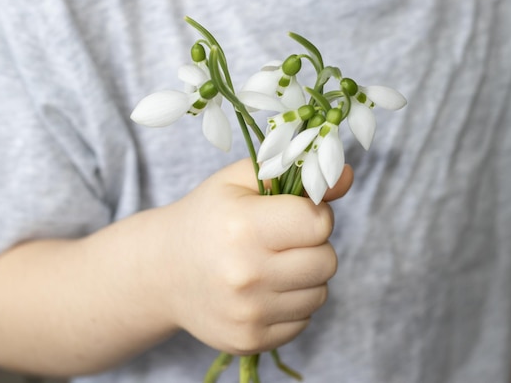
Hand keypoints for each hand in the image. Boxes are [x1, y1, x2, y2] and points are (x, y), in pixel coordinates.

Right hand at [158, 159, 352, 354]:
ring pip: (320, 293)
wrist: (163, 271)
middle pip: (327, 261)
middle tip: (283, 240)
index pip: (319, 223)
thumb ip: (295, 171)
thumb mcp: (241, 181)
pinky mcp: (249, 340)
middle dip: (313, 247)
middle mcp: (245, 274)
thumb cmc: (208, 217)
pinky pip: (303, 321)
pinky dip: (291, 304)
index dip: (313, 214)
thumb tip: (348, 174)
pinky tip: (264, 290)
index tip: (293, 213)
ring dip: (305, 277)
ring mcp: (247, 313)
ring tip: (272, 265)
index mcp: (243, 227)